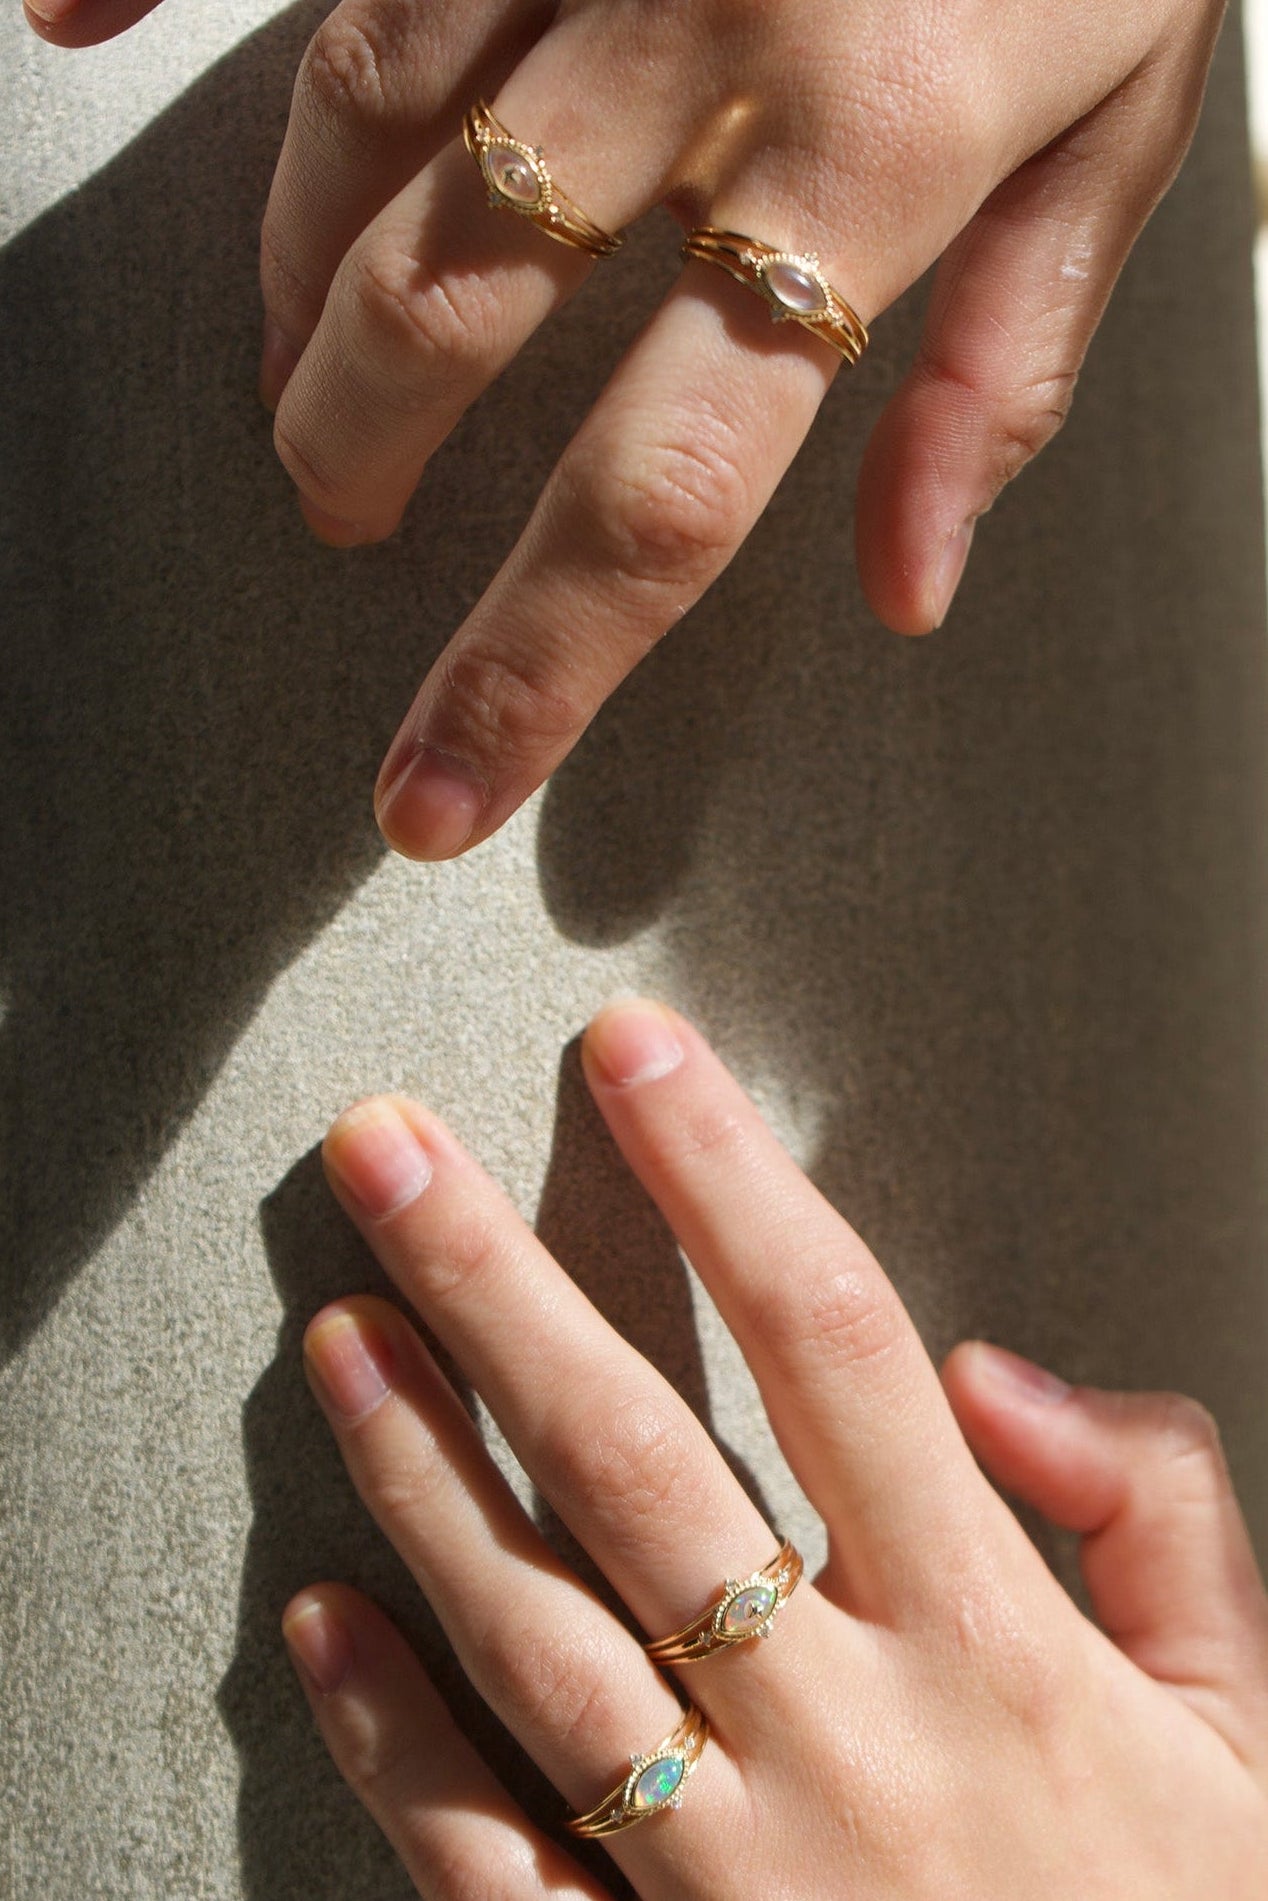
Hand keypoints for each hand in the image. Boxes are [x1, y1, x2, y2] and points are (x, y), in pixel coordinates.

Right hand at [27, 0, 1227, 861]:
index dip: (528, 671)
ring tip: (294, 370)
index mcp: (881, 152)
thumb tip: (905, 586)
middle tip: (342, 516)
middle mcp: (713, 24)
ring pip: (358, 122)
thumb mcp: (1129, 129)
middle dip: (356, 448)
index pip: (661, 491)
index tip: (435, 792)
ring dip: (294, 280)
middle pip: (447, 307)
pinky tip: (61, 20)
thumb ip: (1003, 368)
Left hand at [283, 999, 1267, 1896]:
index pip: (834, 1343)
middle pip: (636, 1460)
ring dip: (418, 1469)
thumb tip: (1002, 1376)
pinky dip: (393, 1736)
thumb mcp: (1251, 1731)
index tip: (635, 1054)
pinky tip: (323, 1613)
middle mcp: (842, 1742)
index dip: (725, 1174)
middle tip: (388, 1149)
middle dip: (498, 1282)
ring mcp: (726, 1881)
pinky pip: (489, 1860)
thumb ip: (1157, 1521)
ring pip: (535, 1633)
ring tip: (334, 1329)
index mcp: (992, 1651)